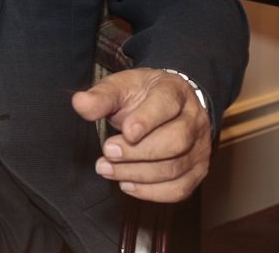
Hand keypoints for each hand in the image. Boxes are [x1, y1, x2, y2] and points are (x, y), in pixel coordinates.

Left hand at [71, 68, 211, 201]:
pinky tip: (126, 184)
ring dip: (138, 174)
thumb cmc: (142, 96)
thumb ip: (102, 96)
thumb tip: (79, 103)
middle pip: (175, 141)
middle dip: (138, 152)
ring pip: (176, 168)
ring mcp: (199, 147)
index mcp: (175, 91)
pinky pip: (179, 189)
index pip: (166, 104)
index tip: (125, 132)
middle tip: (107, 152)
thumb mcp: (121, 86)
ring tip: (107, 169)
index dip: (147, 120)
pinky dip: (151, 192)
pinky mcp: (196, 171)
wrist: (169, 104)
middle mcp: (194, 120)